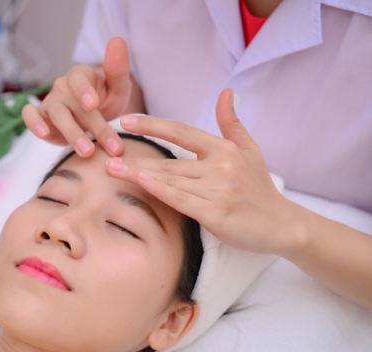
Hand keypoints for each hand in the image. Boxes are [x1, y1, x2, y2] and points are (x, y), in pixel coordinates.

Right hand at [22, 37, 132, 156]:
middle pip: (72, 105)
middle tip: (110, 146)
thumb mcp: (118, 87)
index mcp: (80, 76)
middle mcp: (63, 87)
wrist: (95, 117)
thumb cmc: (106, 99)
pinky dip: (33, 123)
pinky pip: (30, 116)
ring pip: (56, 115)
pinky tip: (44, 134)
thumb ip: (118, 69)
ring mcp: (50, 102)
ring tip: (88, 152)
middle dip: (92, 126)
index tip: (94, 105)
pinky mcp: (41, 118)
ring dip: (72, 134)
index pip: (78, 79)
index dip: (84, 91)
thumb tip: (118, 40)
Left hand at [105, 89, 296, 253]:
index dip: (153, 124)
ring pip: (170, 179)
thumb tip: (226, 92)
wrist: (282, 224)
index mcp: (224, 149)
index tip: (126, 120)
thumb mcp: (251, 150)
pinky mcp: (216, 213)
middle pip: (168, 159)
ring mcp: (218, 190)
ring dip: (138, 174)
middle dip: (135, 157)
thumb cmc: (260, 188)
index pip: (181, 131)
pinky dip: (160, 190)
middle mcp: (220, 166)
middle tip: (105, 152)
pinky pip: (181, 199)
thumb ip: (232, 123)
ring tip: (111, 169)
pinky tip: (141, 182)